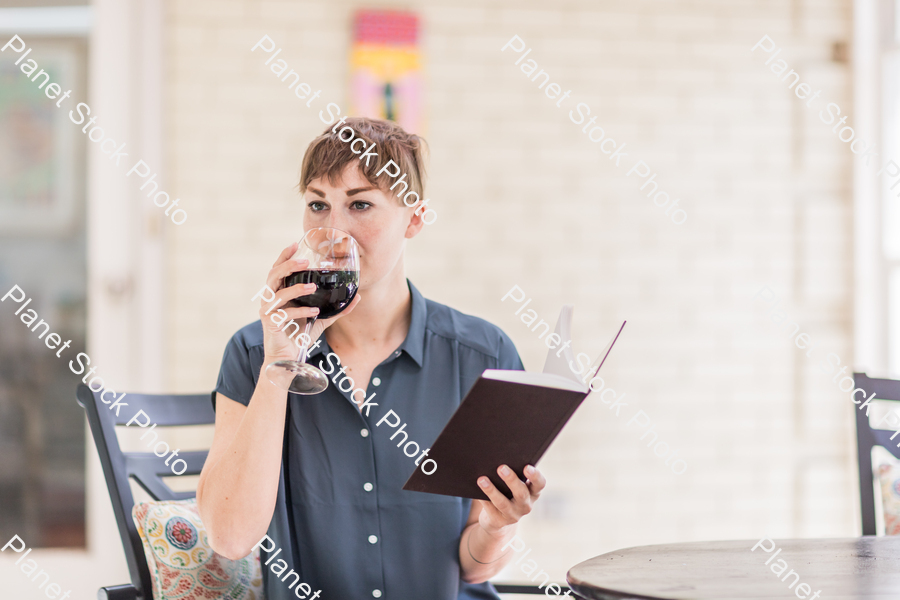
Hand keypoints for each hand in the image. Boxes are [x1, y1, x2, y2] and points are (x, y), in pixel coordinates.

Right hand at [259, 243, 360, 362]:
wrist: (287, 359)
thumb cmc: (299, 336)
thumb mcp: (321, 319)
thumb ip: (336, 308)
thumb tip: (357, 297)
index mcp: (279, 293)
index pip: (278, 270)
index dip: (285, 256)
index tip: (296, 243)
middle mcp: (270, 299)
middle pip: (273, 275)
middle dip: (288, 266)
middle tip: (304, 261)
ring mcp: (268, 311)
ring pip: (278, 293)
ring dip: (296, 288)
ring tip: (313, 286)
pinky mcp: (270, 323)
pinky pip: (284, 314)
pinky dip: (300, 311)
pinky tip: (313, 312)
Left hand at [475, 464, 545, 536]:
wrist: (497, 519)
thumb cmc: (507, 492)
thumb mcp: (513, 485)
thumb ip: (512, 473)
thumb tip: (498, 460)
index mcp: (533, 492)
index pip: (539, 484)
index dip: (535, 476)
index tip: (527, 467)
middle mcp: (526, 505)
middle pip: (521, 493)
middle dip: (511, 480)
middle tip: (501, 468)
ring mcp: (513, 515)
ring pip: (502, 503)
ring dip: (492, 490)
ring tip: (482, 479)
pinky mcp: (499, 521)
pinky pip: (490, 509)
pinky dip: (483, 499)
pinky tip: (476, 491)